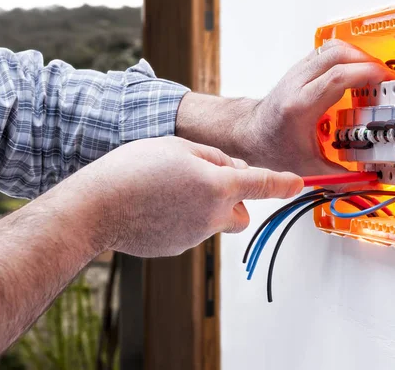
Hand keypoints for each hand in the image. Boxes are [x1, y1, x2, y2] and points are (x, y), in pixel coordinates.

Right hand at [72, 136, 301, 256]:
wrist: (97, 207)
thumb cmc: (134, 170)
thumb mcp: (178, 147)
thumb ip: (214, 157)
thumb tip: (231, 171)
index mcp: (217, 186)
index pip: (262, 185)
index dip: (283, 183)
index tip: (297, 184)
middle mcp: (212, 215)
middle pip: (240, 213)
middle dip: (232, 200)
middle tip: (204, 183)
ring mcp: (194, 236)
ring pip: (213, 221)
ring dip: (203, 208)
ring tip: (167, 192)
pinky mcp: (176, 248)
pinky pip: (190, 231)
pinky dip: (183, 220)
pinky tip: (156, 207)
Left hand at [245, 39, 394, 174]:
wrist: (249, 135)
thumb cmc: (272, 147)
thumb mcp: (306, 167)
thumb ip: (338, 177)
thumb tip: (367, 182)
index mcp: (299, 105)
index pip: (337, 76)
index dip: (367, 73)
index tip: (388, 82)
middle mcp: (297, 83)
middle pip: (337, 55)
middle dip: (368, 62)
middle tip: (387, 79)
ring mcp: (297, 72)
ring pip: (332, 48)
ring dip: (358, 56)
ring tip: (375, 74)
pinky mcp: (301, 69)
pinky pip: (327, 52)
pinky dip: (347, 57)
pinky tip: (357, 73)